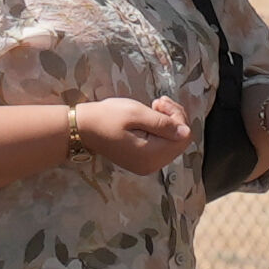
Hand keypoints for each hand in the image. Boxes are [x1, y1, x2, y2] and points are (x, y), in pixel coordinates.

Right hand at [68, 94, 198, 175]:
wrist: (82, 128)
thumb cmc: (107, 117)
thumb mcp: (136, 113)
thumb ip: (163, 123)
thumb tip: (186, 132)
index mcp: (151, 154)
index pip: (183, 137)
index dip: (178, 117)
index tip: (160, 102)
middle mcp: (152, 165)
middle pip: (180, 142)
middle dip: (175, 119)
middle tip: (158, 102)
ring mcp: (147, 166)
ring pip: (173, 144)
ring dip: (169, 125)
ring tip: (154, 108)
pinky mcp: (142, 162)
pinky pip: (162, 148)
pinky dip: (161, 133)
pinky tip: (150, 120)